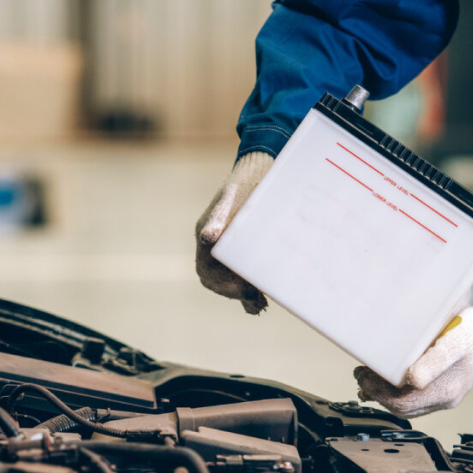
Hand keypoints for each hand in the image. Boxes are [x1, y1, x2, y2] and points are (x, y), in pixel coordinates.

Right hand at [195, 152, 273, 314]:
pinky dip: (252, 291)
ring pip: (230, 281)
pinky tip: (264, 299)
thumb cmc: (249, 180)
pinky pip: (243, 276)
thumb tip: (208, 238)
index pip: (208, 271)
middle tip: (257, 301)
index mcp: (207, 233)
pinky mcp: (246, 250)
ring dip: (244, 296)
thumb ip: (220, 217)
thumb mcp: (235, 196)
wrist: (264, 168)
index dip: (223, 286)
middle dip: (235, 294)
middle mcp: (215, 246)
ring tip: (261, 304)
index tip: (244, 291)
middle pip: (217, 281)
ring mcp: (229, 249)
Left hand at [355, 301, 472, 417]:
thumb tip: (413, 380)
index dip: (378, 393)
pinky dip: (398, 392)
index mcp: (446, 390)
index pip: (403, 403)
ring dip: (386, 394)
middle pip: (403, 407)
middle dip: (378, 394)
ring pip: (409, 405)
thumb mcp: (454, 343)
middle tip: (361, 376)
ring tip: (369, 379)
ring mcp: (446, 395)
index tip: (363, 376)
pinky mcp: (445, 387)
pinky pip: (417, 398)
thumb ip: (433, 363)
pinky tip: (389, 381)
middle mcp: (446, 398)